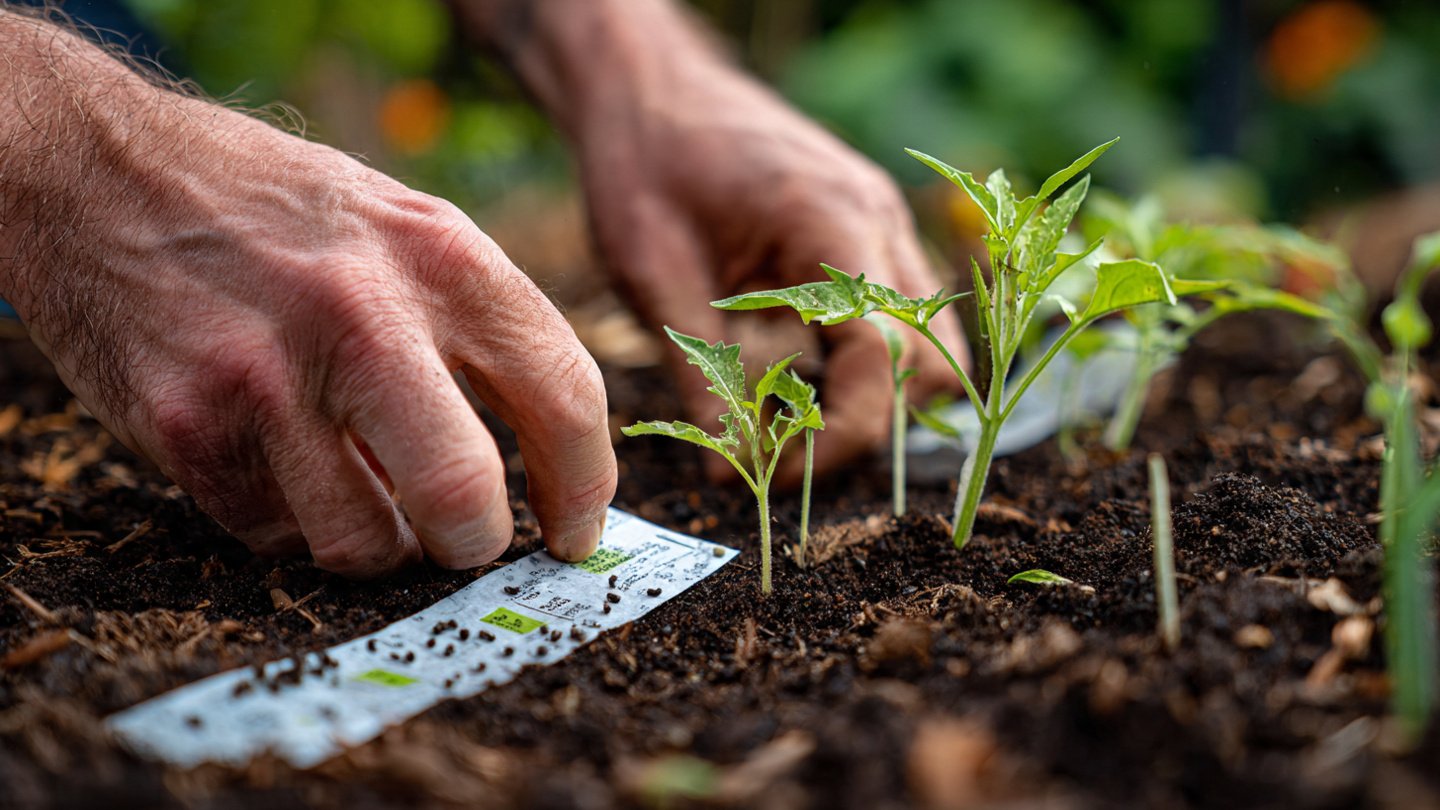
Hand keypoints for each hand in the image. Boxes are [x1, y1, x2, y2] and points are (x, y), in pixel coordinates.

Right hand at [1, 15, 615, 575]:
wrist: (98, 170)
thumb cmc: (276, 210)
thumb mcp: (402, 223)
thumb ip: (477, 325)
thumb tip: (547, 462)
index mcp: (442, 256)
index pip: (563, 396)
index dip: (584, 486)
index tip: (575, 531)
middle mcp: (363, 314)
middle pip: (465, 495)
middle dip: (477, 545)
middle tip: (467, 544)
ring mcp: (268, 376)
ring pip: (365, 542)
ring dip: (378, 543)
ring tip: (359, 490)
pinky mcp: (190, 428)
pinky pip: (275, 534)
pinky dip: (291, 520)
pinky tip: (277, 458)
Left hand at [576, 58, 968, 482]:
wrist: (648, 85)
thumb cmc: (644, 163)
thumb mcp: (652, 277)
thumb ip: (700, 378)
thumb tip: (723, 473)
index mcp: (832, 222)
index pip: (885, 356)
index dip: (844, 432)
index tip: (781, 472)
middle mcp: (879, 222)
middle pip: (927, 361)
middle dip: (862, 423)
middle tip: (781, 455)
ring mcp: (882, 225)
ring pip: (926, 345)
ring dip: (868, 395)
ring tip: (785, 417)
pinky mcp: (867, 236)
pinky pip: (895, 318)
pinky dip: (856, 361)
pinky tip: (789, 373)